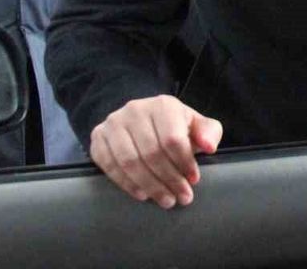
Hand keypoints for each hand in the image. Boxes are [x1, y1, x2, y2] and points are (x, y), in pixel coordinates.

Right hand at [89, 95, 222, 208]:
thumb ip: (209, 132)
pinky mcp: (98, 137)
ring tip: (165, 200)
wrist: (142, 119)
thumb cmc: (174, 125)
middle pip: (151, 153)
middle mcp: (135, 110)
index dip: (184, 163)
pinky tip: (143, 194)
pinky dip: (126, 184)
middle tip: (181, 198)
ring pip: (129, 161)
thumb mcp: (196, 124)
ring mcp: (113, 123)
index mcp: (163, 105)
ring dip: (149, 186)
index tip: (194, 180)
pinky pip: (109, 165)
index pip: (173, 139)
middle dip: (169, 180)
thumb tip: (209, 147)